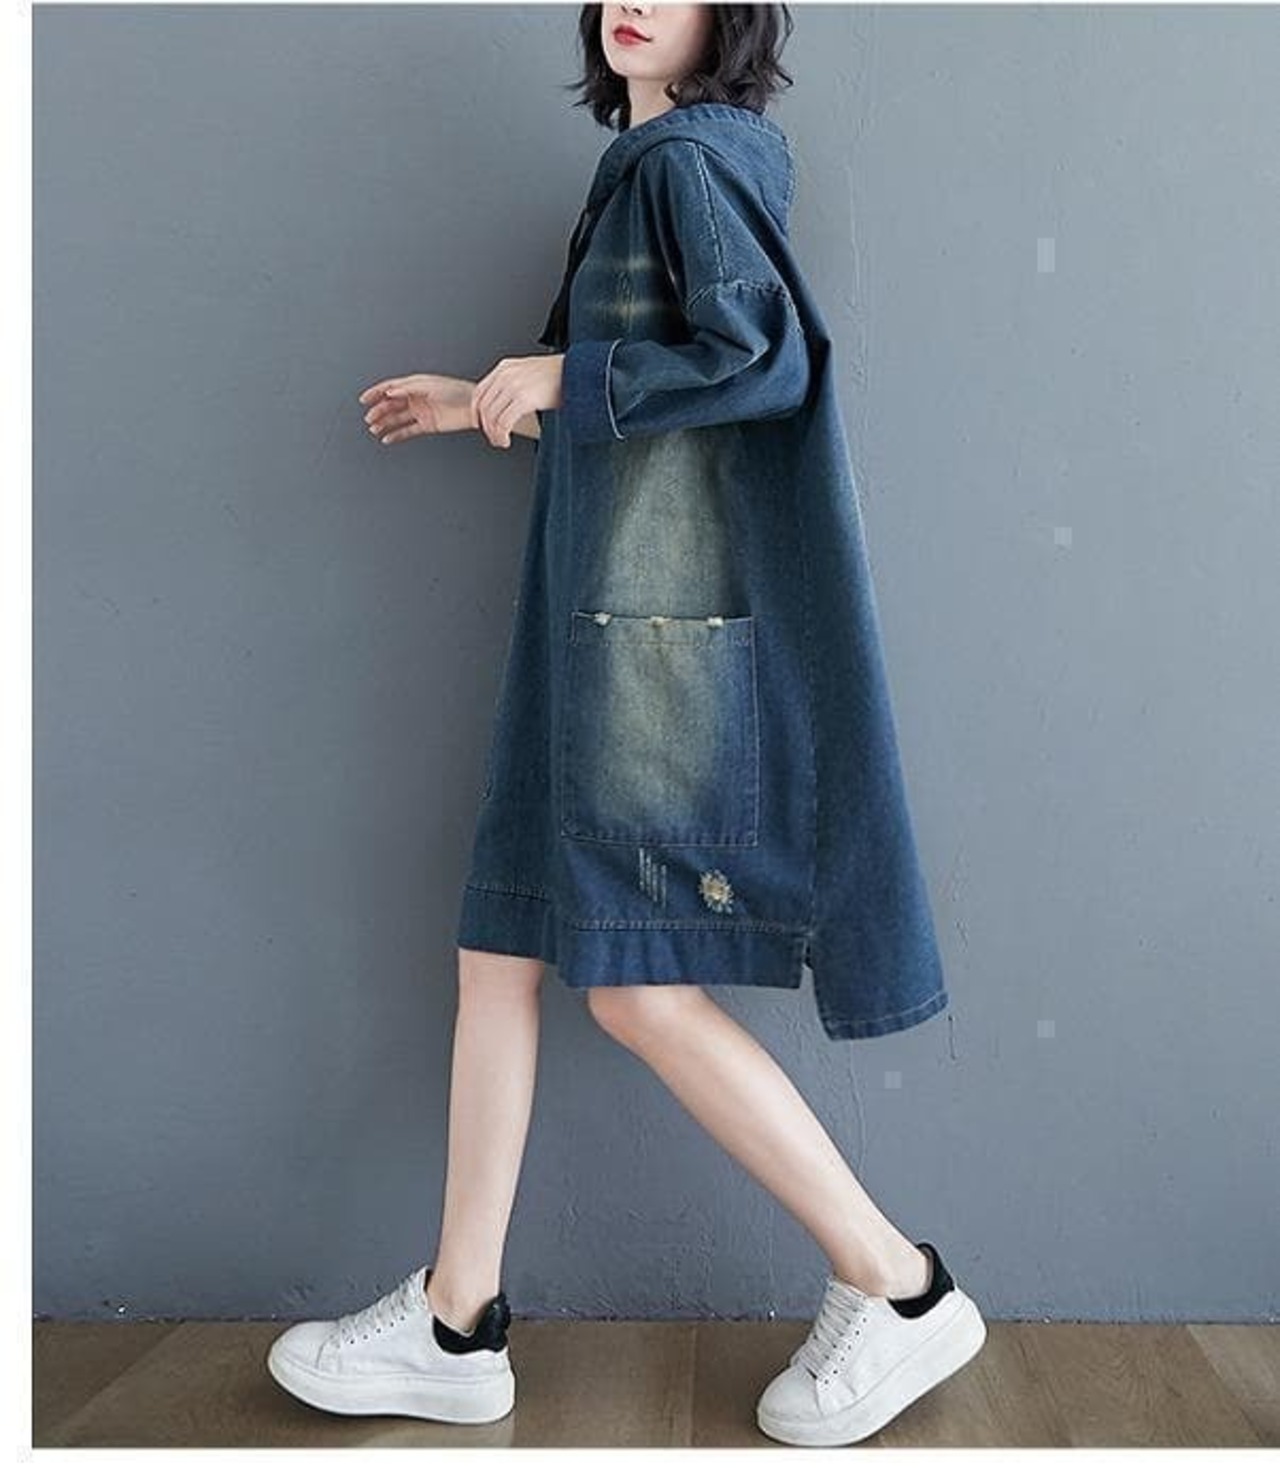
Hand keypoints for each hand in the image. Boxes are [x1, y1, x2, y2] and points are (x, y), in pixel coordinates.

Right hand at [358, 374, 475, 443]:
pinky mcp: (427, 424)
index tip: (364, 400)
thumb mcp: (429, 385)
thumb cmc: (456, 392)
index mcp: (415, 384)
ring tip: (374, 429)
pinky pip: (408, 430)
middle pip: (391, 404)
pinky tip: (387, 438)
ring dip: (385, 423)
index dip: (376, 393)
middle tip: (370, 418)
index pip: (390, 387)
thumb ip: (408, 388)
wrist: (474, 407)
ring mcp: (421, 411)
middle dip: (379, 411)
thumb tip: (390, 392)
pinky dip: (397, 434)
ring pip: (397, 418)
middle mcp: (416, 397)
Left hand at [472, 354, 563, 448]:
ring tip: (501, 441)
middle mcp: (506, 375)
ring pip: (492, 416)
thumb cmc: (559, 376)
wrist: (577, 372)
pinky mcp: (523, 399)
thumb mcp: (528, 373)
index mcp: (505, 367)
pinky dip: (502, 435)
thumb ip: (512, 383)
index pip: (479, 391)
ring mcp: (514, 386)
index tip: (481, 424)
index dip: (476, 412)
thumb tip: (502, 404)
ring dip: (494, 434)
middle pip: (484, 406)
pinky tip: (507, 440)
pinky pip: (504, 422)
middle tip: (493, 438)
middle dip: (486, 427)